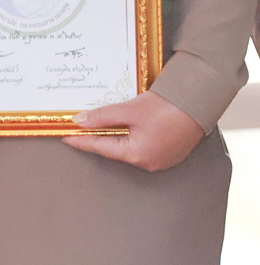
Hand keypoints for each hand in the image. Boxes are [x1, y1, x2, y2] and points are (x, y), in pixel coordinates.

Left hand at [65, 91, 207, 171]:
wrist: (198, 101)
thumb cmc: (166, 107)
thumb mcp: (128, 110)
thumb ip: (101, 117)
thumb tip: (79, 121)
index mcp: (138, 155)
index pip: (101, 147)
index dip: (81, 141)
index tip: (65, 137)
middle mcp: (150, 162)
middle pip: (115, 149)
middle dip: (98, 138)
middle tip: (79, 128)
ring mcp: (161, 159)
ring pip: (129, 148)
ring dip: (115, 136)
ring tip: (98, 125)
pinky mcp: (169, 152)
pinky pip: (143, 146)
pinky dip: (131, 137)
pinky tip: (123, 126)